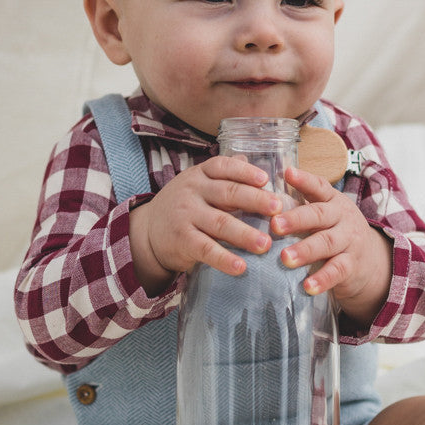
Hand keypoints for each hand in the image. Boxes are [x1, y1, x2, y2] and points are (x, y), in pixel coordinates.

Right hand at [129, 157, 283, 295]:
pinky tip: (241, 267)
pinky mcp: (182, 241)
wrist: (147, 231)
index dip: (245, 172)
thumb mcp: (198, 184)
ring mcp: (186, 216)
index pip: (223, 167)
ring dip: (245, 234)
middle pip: (228, 193)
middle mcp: (192, 192)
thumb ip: (223, 175)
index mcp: (200, 175)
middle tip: (278, 209)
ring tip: (265, 244)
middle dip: (255, 200)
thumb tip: (250, 158)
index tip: (266, 179)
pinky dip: (224, 259)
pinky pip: (206, 249)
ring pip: (220, 223)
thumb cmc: (183, 205)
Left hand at [270, 165, 391, 325]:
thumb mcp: (323, 214)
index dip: (304, 180)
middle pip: (319, 215)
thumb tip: (259, 193)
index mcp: (331, 200)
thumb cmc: (334, 231)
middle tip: (274, 224)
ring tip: (285, 258)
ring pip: (327, 242)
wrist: (371, 259)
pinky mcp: (351, 265)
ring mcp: (349, 240)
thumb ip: (299, 205)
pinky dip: (322, 279)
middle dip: (296, 219)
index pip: (318, 186)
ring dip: (305, 250)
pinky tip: (307, 286)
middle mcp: (342, 217)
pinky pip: (337, 271)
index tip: (287, 173)